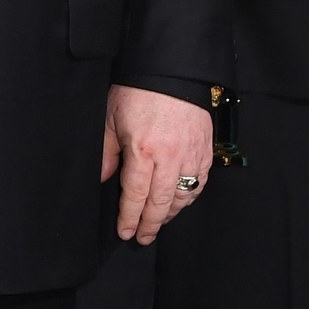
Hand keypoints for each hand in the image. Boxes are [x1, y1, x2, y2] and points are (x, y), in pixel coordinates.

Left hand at [101, 84, 215, 245]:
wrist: (174, 71)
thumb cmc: (139, 91)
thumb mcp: (111, 117)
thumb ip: (107, 152)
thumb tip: (103, 178)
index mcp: (143, 150)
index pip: (136, 195)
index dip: (129, 217)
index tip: (125, 232)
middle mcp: (170, 157)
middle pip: (160, 203)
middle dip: (150, 224)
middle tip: (142, 238)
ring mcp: (191, 155)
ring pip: (182, 196)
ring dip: (170, 214)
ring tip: (158, 223)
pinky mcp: (205, 150)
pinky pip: (199, 183)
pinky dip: (189, 197)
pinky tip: (179, 202)